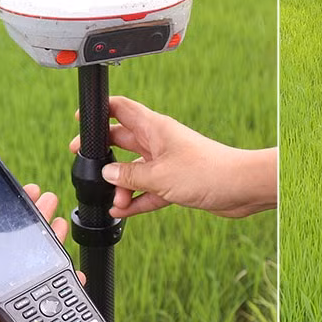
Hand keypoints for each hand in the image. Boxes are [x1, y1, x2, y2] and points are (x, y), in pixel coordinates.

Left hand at [0, 186, 101, 321]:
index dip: (9, 208)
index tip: (24, 190)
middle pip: (22, 238)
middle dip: (36, 215)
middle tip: (48, 198)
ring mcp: (19, 290)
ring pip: (42, 256)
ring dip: (53, 236)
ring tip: (61, 220)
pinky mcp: (37, 304)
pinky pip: (57, 284)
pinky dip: (68, 273)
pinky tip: (73, 263)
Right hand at [70, 96, 276, 218]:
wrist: (241, 187)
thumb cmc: (206, 171)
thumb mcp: (158, 174)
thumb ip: (128, 175)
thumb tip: (106, 172)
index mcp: (155, 128)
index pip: (122, 109)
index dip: (100, 110)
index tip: (80, 118)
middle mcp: (160, 142)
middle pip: (123, 141)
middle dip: (103, 152)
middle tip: (83, 163)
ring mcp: (169, 162)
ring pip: (134, 170)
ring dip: (121, 186)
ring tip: (115, 203)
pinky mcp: (177, 182)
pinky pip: (149, 190)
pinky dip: (137, 200)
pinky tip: (124, 212)